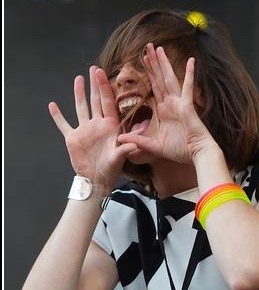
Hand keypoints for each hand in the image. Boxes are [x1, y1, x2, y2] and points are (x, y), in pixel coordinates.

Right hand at [49, 66, 138, 193]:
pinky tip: (52, 106)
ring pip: (81, 107)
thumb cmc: (110, 169)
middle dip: (95, 85)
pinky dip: (58, 116)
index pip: (108, 103)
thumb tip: (133, 144)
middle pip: (95, 101)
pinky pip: (64, 124)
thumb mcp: (119, 158)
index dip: (105, 88)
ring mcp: (84, 130)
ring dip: (79, 94)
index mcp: (110, 127)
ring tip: (79, 79)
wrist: (97, 180)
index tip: (102, 74)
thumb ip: (124, 149)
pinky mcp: (73, 138)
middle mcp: (97, 125)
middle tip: (94, 68)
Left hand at [117, 43, 217, 163]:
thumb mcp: (155, 146)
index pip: (154, 88)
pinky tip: (191, 61)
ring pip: (169, 79)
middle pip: (160, 79)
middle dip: (154, 64)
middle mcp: (171, 104)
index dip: (149, 75)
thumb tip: (120, 139)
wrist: (197, 155)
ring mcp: (180, 104)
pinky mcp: (187, 107)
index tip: (143, 61)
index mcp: (165, 111)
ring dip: (164, 64)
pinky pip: (188, 88)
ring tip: (158, 48)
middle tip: (147, 47)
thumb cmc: (180, 151)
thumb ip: (138, 141)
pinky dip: (190, 75)